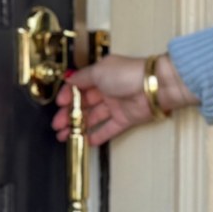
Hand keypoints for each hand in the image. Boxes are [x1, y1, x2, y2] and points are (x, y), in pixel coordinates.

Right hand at [53, 54, 198, 145]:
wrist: (154, 86)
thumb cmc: (129, 74)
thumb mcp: (99, 71)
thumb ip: (82, 78)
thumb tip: (70, 79)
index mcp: (101, 75)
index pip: (79, 87)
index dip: (68, 96)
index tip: (59, 105)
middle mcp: (108, 90)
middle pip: (84, 105)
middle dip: (69, 115)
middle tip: (58, 125)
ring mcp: (117, 105)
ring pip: (94, 118)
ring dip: (79, 127)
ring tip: (66, 135)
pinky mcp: (125, 119)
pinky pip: (108, 129)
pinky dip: (98, 135)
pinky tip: (86, 140)